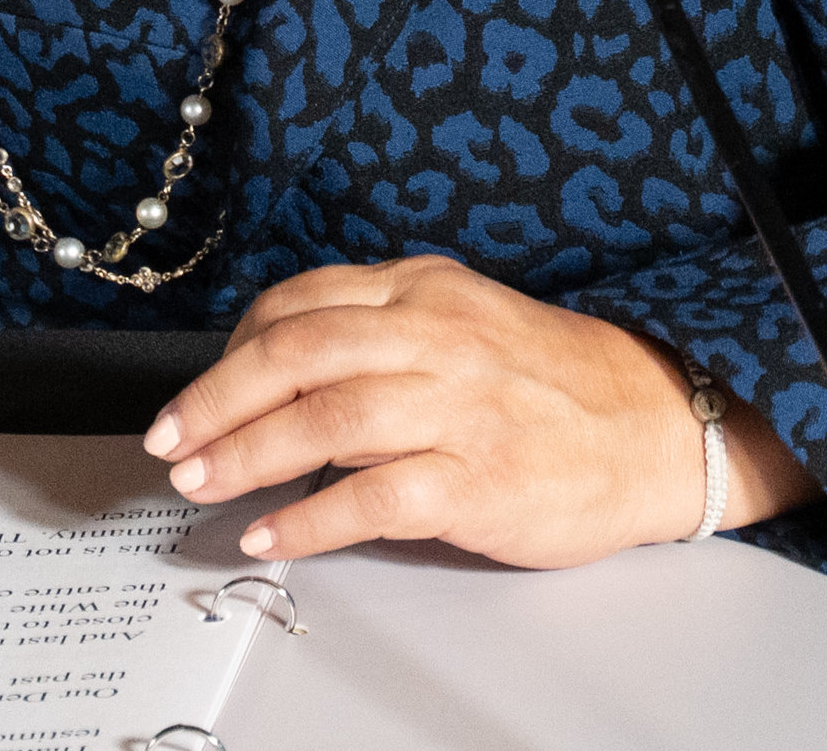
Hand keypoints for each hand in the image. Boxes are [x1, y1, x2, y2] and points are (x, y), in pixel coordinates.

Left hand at [139, 253, 814, 569]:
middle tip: (170, 441)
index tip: (198, 389)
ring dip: (246, 455)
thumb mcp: (464, 323)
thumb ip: (383, 332)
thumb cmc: (553, 384)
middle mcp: (435, 336)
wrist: (656, 427)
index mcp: (424, 290)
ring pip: (325, 418)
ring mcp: (459, 406)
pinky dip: (311, 520)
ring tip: (200, 484)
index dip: (234, 346)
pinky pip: (374, 498)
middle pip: (297, 353)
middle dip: (216, 399)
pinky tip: (273, 536)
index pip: (302, 302)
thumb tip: (281, 371)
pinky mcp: (479, 479)